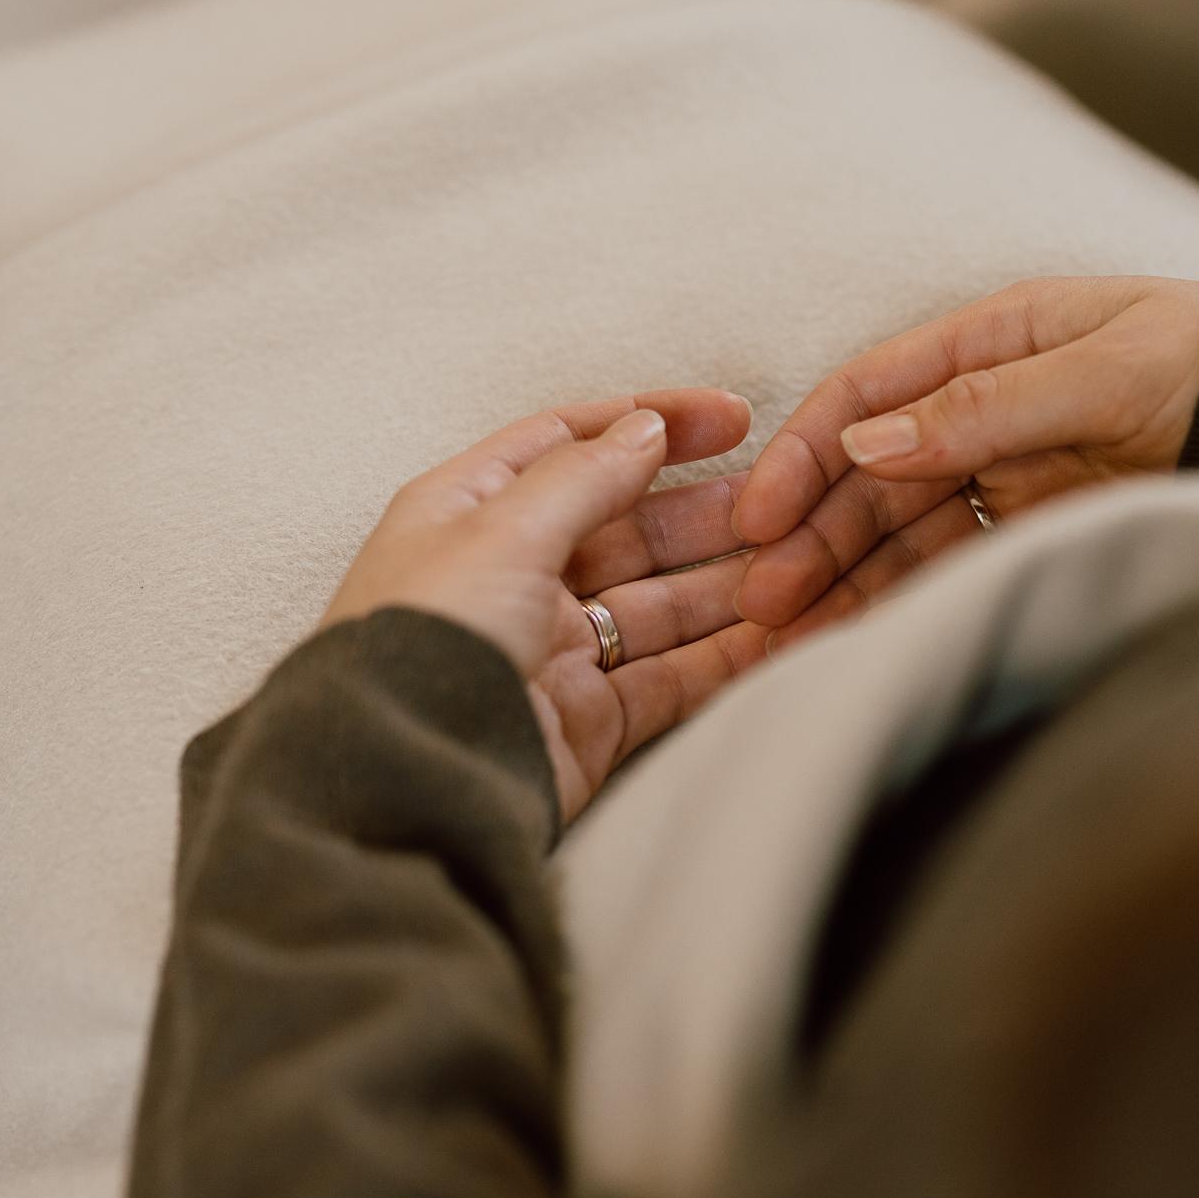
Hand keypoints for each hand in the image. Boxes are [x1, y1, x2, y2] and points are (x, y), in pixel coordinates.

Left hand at [322, 390, 766, 821]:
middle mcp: (510, 576)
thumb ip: (582, 477)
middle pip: (626, 527)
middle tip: (785, 500)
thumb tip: (644, 428)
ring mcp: (550, 650)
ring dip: (727, 584)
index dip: (651, 422)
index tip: (733, 417)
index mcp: (469, 512)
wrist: (398, 781)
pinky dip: (723, 657)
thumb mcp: (501, 532)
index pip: (570, 444)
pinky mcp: (584, 721)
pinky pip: (668, 677)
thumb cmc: (425, 640)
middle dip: (705, 512)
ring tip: (800, 564)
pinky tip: (780, 633)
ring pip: (658, 604)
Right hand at [732, 275, 1198, 645]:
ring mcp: (1003, 470)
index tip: (758, 516)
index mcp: (987, 339)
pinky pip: (948, 567)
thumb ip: (985, 407)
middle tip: (764, 601)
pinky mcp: (1031, 528)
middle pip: (870, 475)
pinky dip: (899, 601)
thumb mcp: (1103, 370)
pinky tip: (853, 638)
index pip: (867, 393)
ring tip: (788, 640)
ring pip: (898, 530)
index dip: (805, 454)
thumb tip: (867, 445)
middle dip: (812, 536)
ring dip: (842, 580)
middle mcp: (979, 406)